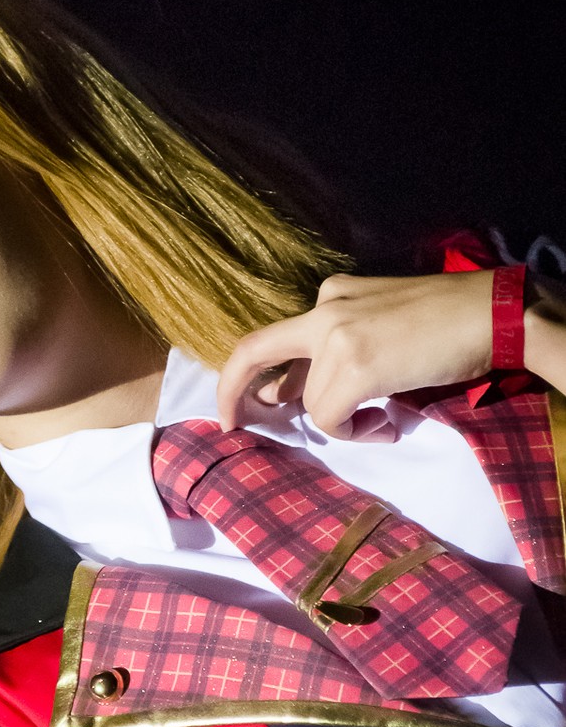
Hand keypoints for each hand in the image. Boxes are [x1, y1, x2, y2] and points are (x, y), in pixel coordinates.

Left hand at [216, 271, 495, 436]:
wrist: (494, 313)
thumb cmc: (449, 322)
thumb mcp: (380, 324)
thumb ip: (337, 351)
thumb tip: (296, 397)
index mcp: (332, 295)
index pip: (270, 337)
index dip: (242, 374)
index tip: (237, 406)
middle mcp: (326, 309)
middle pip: (257, 355)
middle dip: (234, 393)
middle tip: (233, 425)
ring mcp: (338, 336)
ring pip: (311, 404)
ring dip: (341, 422)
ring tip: (383, 417)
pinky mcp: (356, 366)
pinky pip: (332, 419)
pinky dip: (355, 431)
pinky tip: (387, 422)